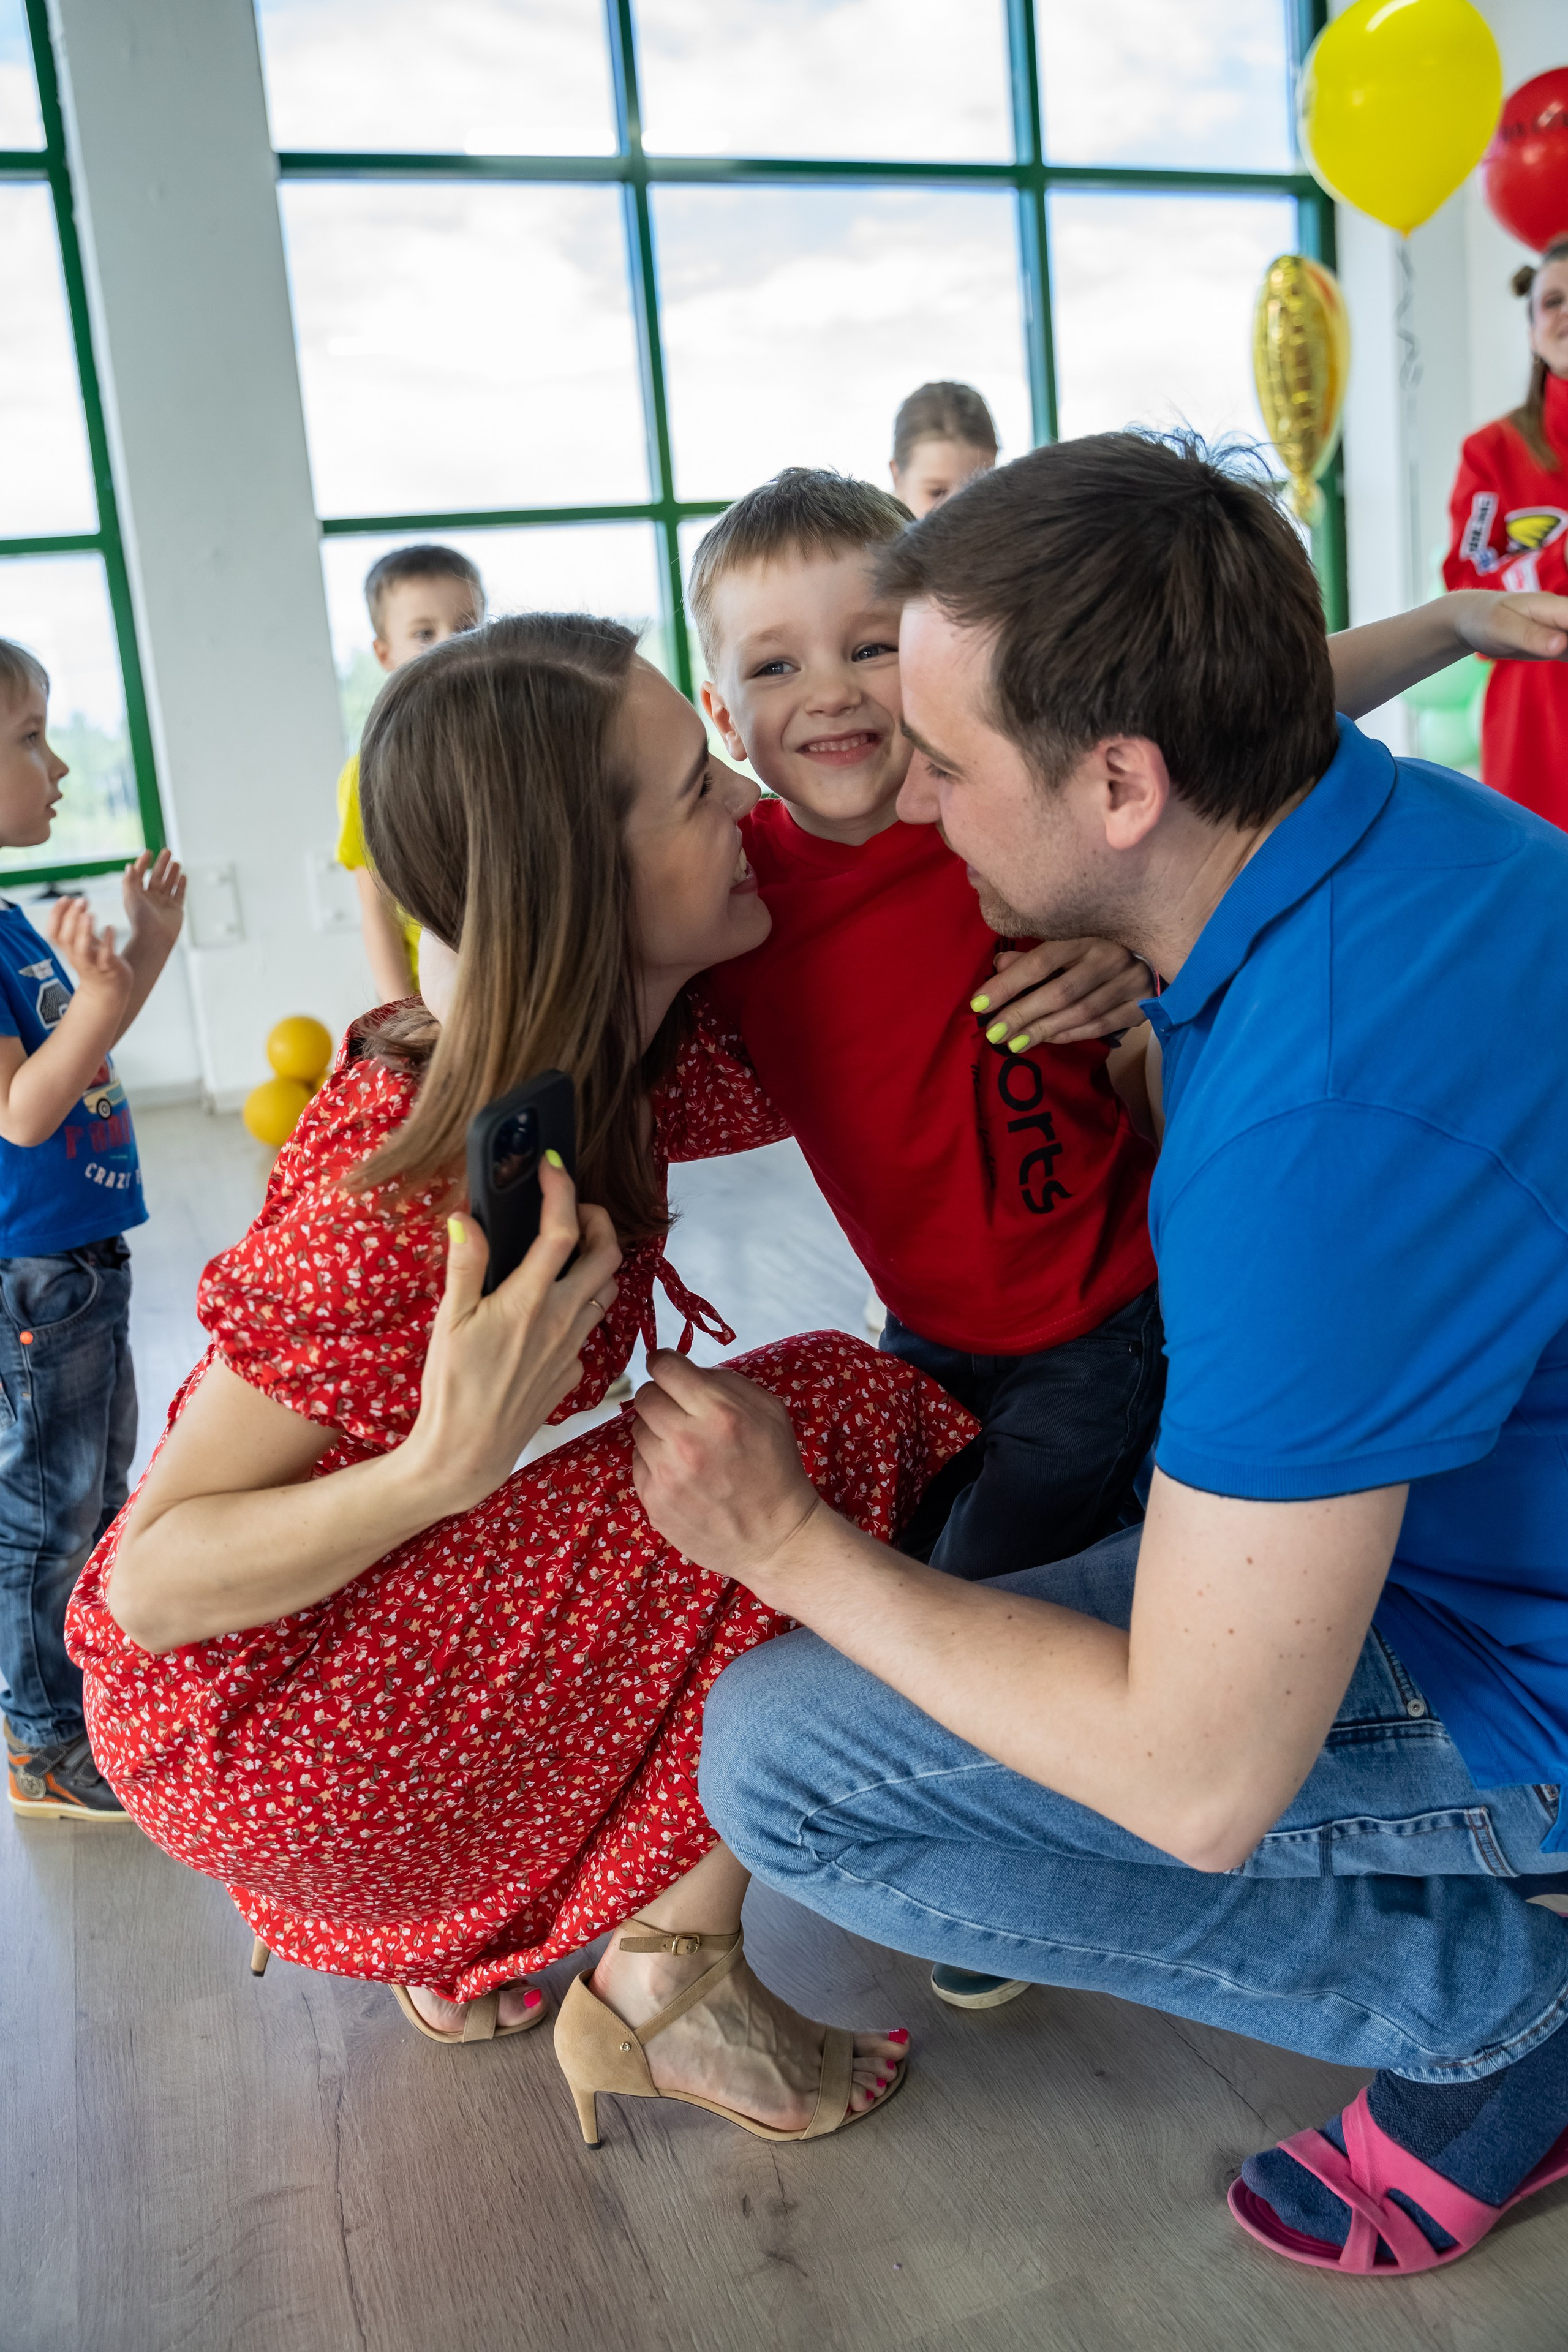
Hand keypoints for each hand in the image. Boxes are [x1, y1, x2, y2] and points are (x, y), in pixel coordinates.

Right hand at [44, 895, 131, 1009]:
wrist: (109, 991)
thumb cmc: (96, 961)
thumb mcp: (84, 941)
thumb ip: (81, 923)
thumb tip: (78, 899)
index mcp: (68, 949)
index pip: (53, 932)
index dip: (55, 915)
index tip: (65, 898)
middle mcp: (77, 956)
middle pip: (66, 938)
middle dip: (71, 918)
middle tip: (81, 900)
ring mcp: (92, 963)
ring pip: (82, 949)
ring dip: (84, 931)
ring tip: (90, 914)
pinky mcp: (109, 968)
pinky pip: (106, 956)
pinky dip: (107, 941)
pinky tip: (110, 928)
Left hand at [122, 848, 186, 942]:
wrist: (154, 937)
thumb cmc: (139, 918)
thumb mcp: (130, 896)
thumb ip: (129, 880)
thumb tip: (129, 866)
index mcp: (138, 894)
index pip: (140, 874)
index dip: (143, 863)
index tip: (148, 852)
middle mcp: (151, 898)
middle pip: (157, 876)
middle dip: (162, 864)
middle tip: (167, 851)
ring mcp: (164, 903)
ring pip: (169, 884)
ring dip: (172, 872)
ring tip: (176, 862)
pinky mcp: (175, 909)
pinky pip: (179, 894)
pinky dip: (181, 885)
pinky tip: (183, 876)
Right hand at [400, 1158, 621, 1517]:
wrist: (468, 1453)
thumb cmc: (452, 1388)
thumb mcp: (448, 1322)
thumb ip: (465, 1266)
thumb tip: (469, 1218)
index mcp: (530, 1300)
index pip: (562, 1230)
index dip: (562, 1189)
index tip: (552, 1165)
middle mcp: (562, 1320)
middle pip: (608, 1255)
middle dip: (598, 1220)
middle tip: (574, 1208)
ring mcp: (573, 1347)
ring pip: (606, 1290)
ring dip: (597, 1262)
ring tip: (569, 1250)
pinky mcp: (572, 1371)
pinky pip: (589, 1327)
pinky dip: (580, 1305)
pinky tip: (552, 1309)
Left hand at [631, 1350, 823, 1595]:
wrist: (776, 1538)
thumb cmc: (775, 1468)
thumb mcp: (769, 1411)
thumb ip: (726, 1382)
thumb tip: (684, 1369)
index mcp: (719, 1412)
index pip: (665, 1366)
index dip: (665, 1362)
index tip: (667, 1367)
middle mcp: (687, 1441)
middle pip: (645, 1395)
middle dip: (661, 1396)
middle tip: (679, 1409)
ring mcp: (667, 1475)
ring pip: (638, 1428)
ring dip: (657, 1431)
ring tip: (686, 1447)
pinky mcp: (654, 1502)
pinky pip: (638, 1463)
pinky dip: (655, 1463)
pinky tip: (682, 1474)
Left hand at [968, 936, 1153, 1050]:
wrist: (1162, 952)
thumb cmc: (1101, 947)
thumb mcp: (1068, 942)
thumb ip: (1033, 957)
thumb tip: (999, 965)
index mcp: (1086, 936)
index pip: (1040, 961)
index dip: (1007, 984)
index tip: (978, 1003)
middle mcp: (1110, 957)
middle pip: (1059, 993)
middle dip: (1021, 1015)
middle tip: (993, 1033)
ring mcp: (1130, 983)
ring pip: (1079, 1014)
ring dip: (1042, 1031)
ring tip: (1013, 1043)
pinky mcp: (1142, 1005)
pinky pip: (1099, 1027)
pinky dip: (1069, 1035)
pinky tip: (1046, 1040)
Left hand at [1449, 589, 1567, 663]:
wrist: (1473, 619)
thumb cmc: (1486, 619)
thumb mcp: (1504, 629)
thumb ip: (1532, 636)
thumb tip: (1561, 645)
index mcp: (1557, 607)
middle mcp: (1565, 617)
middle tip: (1567, 657)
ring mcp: (1564, 631)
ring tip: (1566, 660)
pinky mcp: (1559, 645)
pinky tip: (1567, 664)